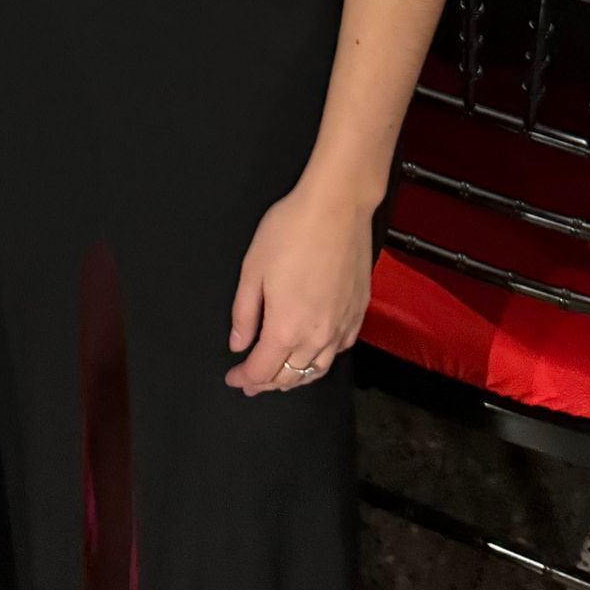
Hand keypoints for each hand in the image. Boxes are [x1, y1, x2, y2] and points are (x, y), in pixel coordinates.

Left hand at [226, 175, 377, 395]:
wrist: (337, 207)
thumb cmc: (291, 231)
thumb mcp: (253, 269)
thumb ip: (244, 314)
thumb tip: (238, 345)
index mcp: (286, 328)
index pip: (262, 370)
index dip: (244, 379)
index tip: (233, 378)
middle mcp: (316, 336)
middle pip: (289, 377)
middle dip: (266, 382)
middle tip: (251, 381)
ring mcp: (341, 327)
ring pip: (316, 370)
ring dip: (295, 378)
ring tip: (280, 376)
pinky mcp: (357, 313)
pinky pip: (338, 351)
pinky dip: (321, 360)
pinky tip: (314, 354)